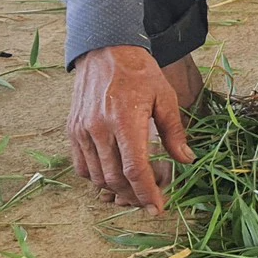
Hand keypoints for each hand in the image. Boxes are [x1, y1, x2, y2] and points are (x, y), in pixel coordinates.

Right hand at [67, 45, 195, 213]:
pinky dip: (97, 178)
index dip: (147, 193)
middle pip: (115, 178)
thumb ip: (174, 131)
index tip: (158, 208)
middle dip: (134, 196)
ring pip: (97, 177)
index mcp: (125, 120)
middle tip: (150, 199)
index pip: (134, 169)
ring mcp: (82, 131)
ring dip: (116, 190)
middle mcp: (99, 129)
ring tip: (135, 190)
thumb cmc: (140, 72)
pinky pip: (82, 166)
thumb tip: (186, 160)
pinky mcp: (72, 130)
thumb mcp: (165, 97)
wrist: (105, 50)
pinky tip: (113, 175)